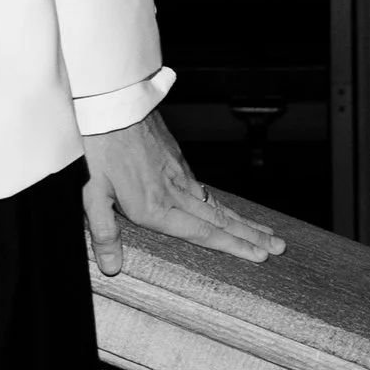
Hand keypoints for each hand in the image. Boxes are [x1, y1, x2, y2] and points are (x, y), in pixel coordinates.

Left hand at [81, 113, 283, 278]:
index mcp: (154, 207)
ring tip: (263, 232)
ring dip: (242, 220)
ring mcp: (177, 171)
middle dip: (250, 236)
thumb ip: (104, 233)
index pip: (202, 233)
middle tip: (278, 248)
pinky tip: (223, 208)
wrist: (108, 103)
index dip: (232, 247)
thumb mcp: (91, 195)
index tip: (258, 256)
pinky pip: (203, 186)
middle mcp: (173, 191)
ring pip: (216, 202)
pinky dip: (221, 201)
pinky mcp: (174, 156)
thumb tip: (114, 267)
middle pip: (220, 219)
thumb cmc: (97, 147)